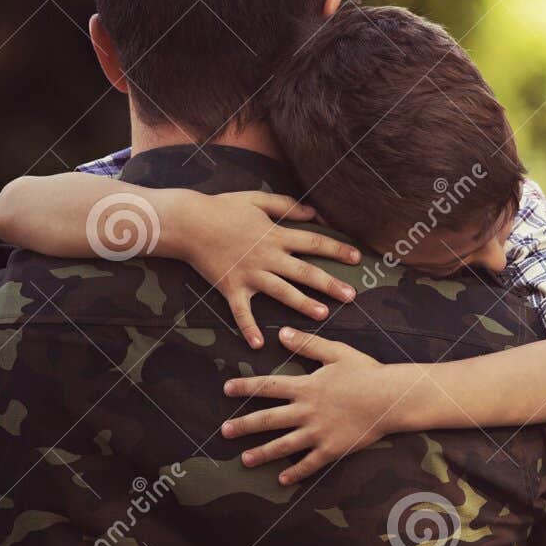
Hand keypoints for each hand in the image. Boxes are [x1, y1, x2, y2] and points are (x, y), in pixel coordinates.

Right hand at [162, 190, 362, 349]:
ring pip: (282, 293)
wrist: (188, 222)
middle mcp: (267, 258)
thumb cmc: (222, 208)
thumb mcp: (258, 199)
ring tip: (323, 314)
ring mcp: (250, 275)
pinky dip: (248, 329)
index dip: (337, 250)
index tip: (357, 258)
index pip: (314, 243)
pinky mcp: (231, 288)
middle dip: (330, 284)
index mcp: (276, 236)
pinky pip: (241, 313)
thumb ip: (287, 206)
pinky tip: (259, 345)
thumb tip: (315, 212)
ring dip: (303, 305)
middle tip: (352, 296)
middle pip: (305, 272)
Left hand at [221, 328, 394, 483]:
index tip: (227, 389)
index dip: (246, 387)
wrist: (390, 398)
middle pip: (268, 419)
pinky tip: (282, 479)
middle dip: (244, 425)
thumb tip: (282, 334)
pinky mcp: (332, 449)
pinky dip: (295, 472)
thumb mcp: (336, 352)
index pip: (269, 387)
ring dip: (262, 453)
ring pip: (283, 445)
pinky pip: (309, 464)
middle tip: (224, 432)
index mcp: (306, 387)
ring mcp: (318, 433)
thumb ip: (307, 345)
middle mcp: (307, 412)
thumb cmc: (366, 373)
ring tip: (244, 459)